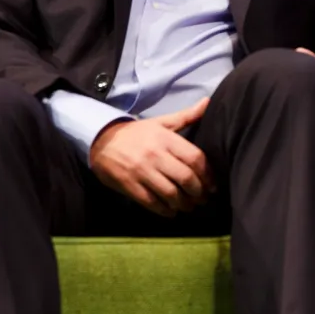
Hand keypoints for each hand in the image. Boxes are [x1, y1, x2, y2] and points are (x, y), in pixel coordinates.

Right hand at [89, 98, 215, 218]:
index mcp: (166, 138)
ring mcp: (142, 171)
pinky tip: (171, 211)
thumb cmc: (137, 133)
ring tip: (189, 206)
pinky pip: (152, 203)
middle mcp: (156, 155)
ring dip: (184, 204)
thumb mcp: (161, 122)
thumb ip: (186, 116)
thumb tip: (208, 102)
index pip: (195, 158)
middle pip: (186, 178)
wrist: (101, 140)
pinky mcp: (130, 185)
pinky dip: (165, 211)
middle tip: (202, 199)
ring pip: (171, 194)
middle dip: (198, 193)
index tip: (212, 185)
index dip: (208, 175)